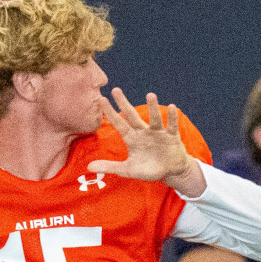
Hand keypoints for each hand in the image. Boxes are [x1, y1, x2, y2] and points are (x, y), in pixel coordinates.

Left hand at [86, 89, 205, 196]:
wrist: (170, 171)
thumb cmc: (148, 169)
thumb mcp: (127, 169)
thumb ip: (110, 166)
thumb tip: (88, 167)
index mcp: (131, 138)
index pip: (118, 124)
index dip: (110, 113)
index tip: (101, 100)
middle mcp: (143, 132)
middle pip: (132, 116)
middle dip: (124, 104)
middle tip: (115, 90)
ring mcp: (158, 133)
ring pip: (154, 119)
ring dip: (153, 108)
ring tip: (150, 95)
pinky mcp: (172, 137)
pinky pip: (172, 126)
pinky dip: (172, 118)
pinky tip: (172, 107)